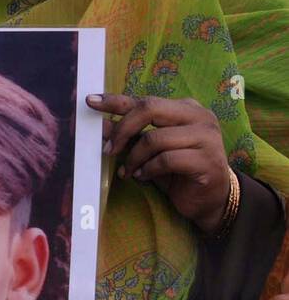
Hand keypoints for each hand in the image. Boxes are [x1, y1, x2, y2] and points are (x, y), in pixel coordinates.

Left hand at [88, 93, 230, 235]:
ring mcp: (207, 137)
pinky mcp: (208, 160)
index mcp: (185, 108)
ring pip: (155, 138)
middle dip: (123, 129)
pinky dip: (147, 170)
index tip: (91, 102)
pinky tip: (143, 176)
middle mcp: (199, 116)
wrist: (208, 199)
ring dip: (134, 157)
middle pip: (150, 109)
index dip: (116, 101)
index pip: (145, 100)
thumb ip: (129, 134)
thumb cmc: (176, 171)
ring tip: (128, 171)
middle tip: (108, 150)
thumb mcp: (148, 150)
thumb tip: (100, 125)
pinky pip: (166, 160)